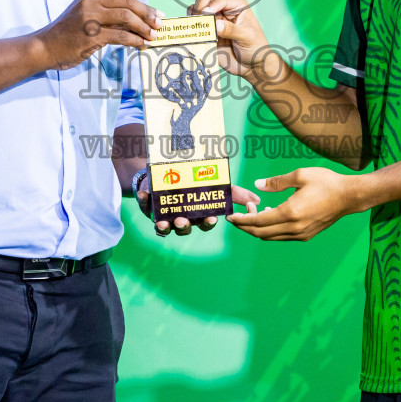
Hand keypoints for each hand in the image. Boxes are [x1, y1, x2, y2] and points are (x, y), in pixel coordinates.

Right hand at [35, 0, 160, 69]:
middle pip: (128, 4)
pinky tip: (142, 44)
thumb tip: (137, 21)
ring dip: (143, 28)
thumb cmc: (67, 34)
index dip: (144, 6)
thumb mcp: (86, 17)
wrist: (44, 47)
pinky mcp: (90, 35)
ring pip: (126, 18)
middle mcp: (91, 2)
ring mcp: (90, 18)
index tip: (156, 14)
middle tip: (159, 24)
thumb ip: (109, 16)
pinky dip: (135, 40)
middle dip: (147, 14)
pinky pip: (120, 36)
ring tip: (152, 36)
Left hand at [138, 181, 258, 236]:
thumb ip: (235, 193)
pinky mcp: (149, 206)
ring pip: (164, 226)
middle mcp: (182, 218)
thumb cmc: (195, 184)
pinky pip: (145, 207)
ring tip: (163, 221)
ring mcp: (165, 214)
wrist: (171, 173)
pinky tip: (143, 194)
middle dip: (183, 226)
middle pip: (183, 228)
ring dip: (163, 225)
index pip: (204, 223)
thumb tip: (257, 201)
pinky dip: (143, 201)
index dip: (207, 223)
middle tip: (183, 221)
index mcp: (198, 215)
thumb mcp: (216, 186)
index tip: (211, 218)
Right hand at [189, 0, 277, 81]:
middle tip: (199, 21)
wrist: (251, 66)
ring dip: (193, 18)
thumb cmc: (255, 48)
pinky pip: (193, 27)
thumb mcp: (247, 37)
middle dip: (199, 9)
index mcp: (237, 6)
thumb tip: (216, 25)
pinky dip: (190, 29)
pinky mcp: (206, 33)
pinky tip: (193, 36)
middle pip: (204, 0)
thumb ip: (231, 30)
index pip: (220, 0)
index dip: (212, 5)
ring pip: (196, 11)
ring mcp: (213, 21)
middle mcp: (223, 10)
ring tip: (196, 29)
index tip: (206, 14)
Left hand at [227, 167, 362, 240]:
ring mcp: (300, 234)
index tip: (230, 217)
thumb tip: (257, 185)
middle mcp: (294, 228)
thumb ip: (276, 182)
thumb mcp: (300, 176)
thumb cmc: (326, 182)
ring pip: (271, 237)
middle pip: (261, 233)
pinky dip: (270, 230)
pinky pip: (281, 236)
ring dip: (258, 229)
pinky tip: (270, 216)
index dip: (242, 220)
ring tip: (253, 213)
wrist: (349, 197)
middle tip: (237, 215)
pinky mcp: (306, 235)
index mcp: (290, 212)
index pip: (258, 221)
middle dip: (246, 226)